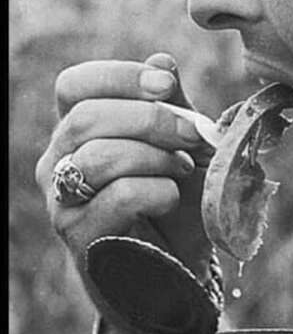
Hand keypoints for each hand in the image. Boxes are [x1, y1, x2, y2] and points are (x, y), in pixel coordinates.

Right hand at [35, 53, 213, 286]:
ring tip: (180, 169)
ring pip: (97, 156)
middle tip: (192, 134)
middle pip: (86, 117)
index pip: (74, 85)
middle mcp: (58, 163)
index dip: (120, 77)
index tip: (166, 86)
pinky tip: (171, 197)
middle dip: (150, 118)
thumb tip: (162, 61)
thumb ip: (173, 105)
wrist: (181, 272)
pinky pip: (117, 197)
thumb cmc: (178, 205)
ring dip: (154, 156)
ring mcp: (62, 202)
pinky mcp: (80, 238)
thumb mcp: (184, 147)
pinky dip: (156, 190)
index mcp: (78, 131)